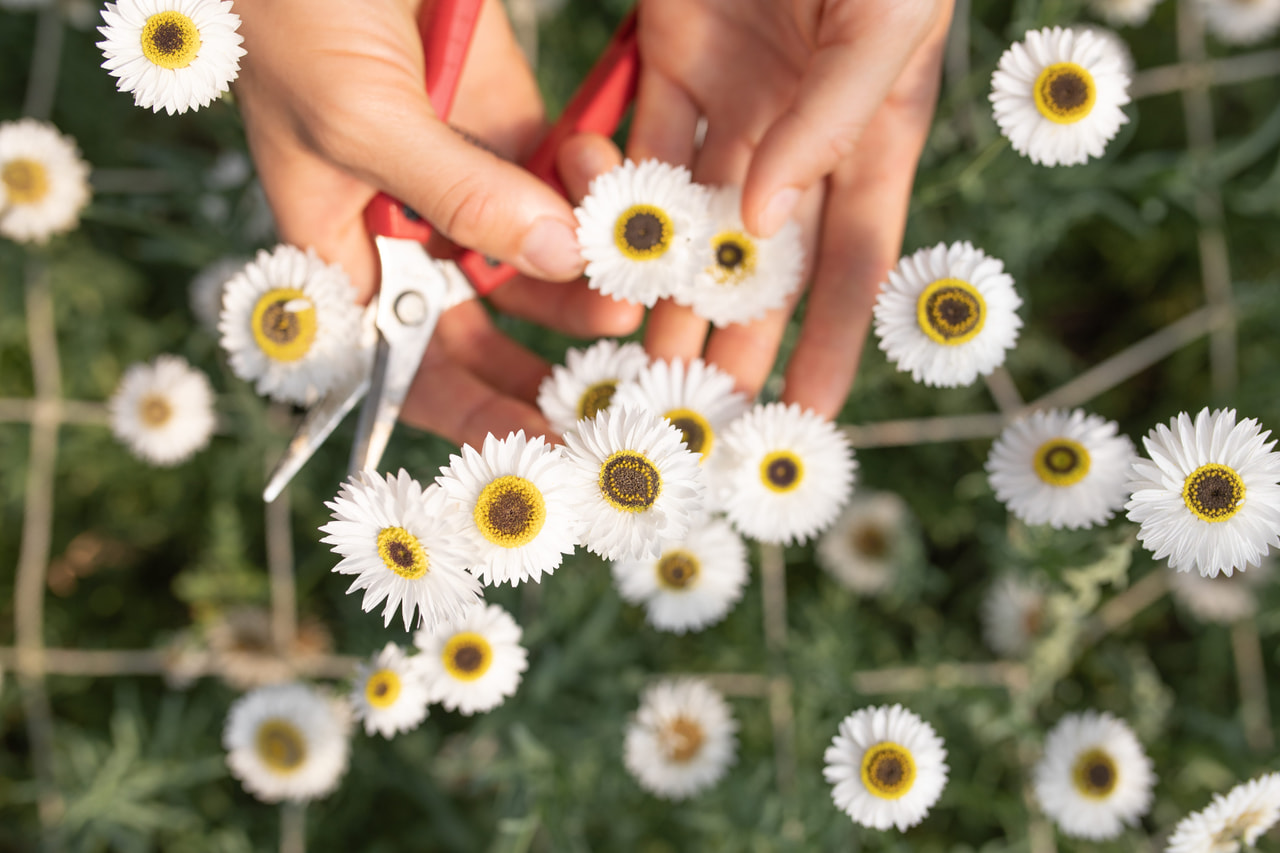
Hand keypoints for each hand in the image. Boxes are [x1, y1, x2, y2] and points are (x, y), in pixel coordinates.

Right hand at [234, 0, 641, 446]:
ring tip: (632, 291)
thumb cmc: (295, 16)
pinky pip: (563, 186)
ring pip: (537, 261)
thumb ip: (459, 195)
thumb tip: (556, 256)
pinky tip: (615, 192)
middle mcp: (407, 230)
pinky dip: (592, 192)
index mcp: (343, 251)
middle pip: (483, 326)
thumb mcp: (361, 119)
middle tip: (610, 395)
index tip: (534, 446)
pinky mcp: (511, 126)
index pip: (402, 361)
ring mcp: (465, 180)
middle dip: (544, 360)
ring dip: (585, 279)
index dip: (464, 411)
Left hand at [617, 0, 951, 415]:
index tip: (807, 417)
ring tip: (638, 361)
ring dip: (666, 289)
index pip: (853, 260)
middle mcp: (800, 133)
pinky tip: (597, 255)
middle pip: (764, 260)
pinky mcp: (669, 62)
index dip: (833, 340)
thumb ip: (833, 120)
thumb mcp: (883, 21)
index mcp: (871, 131)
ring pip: (692, 218)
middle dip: (737, 337)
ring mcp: (733, 101)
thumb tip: (766, 224)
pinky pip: (637, 145)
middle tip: (703, 415)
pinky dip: (618, 199)